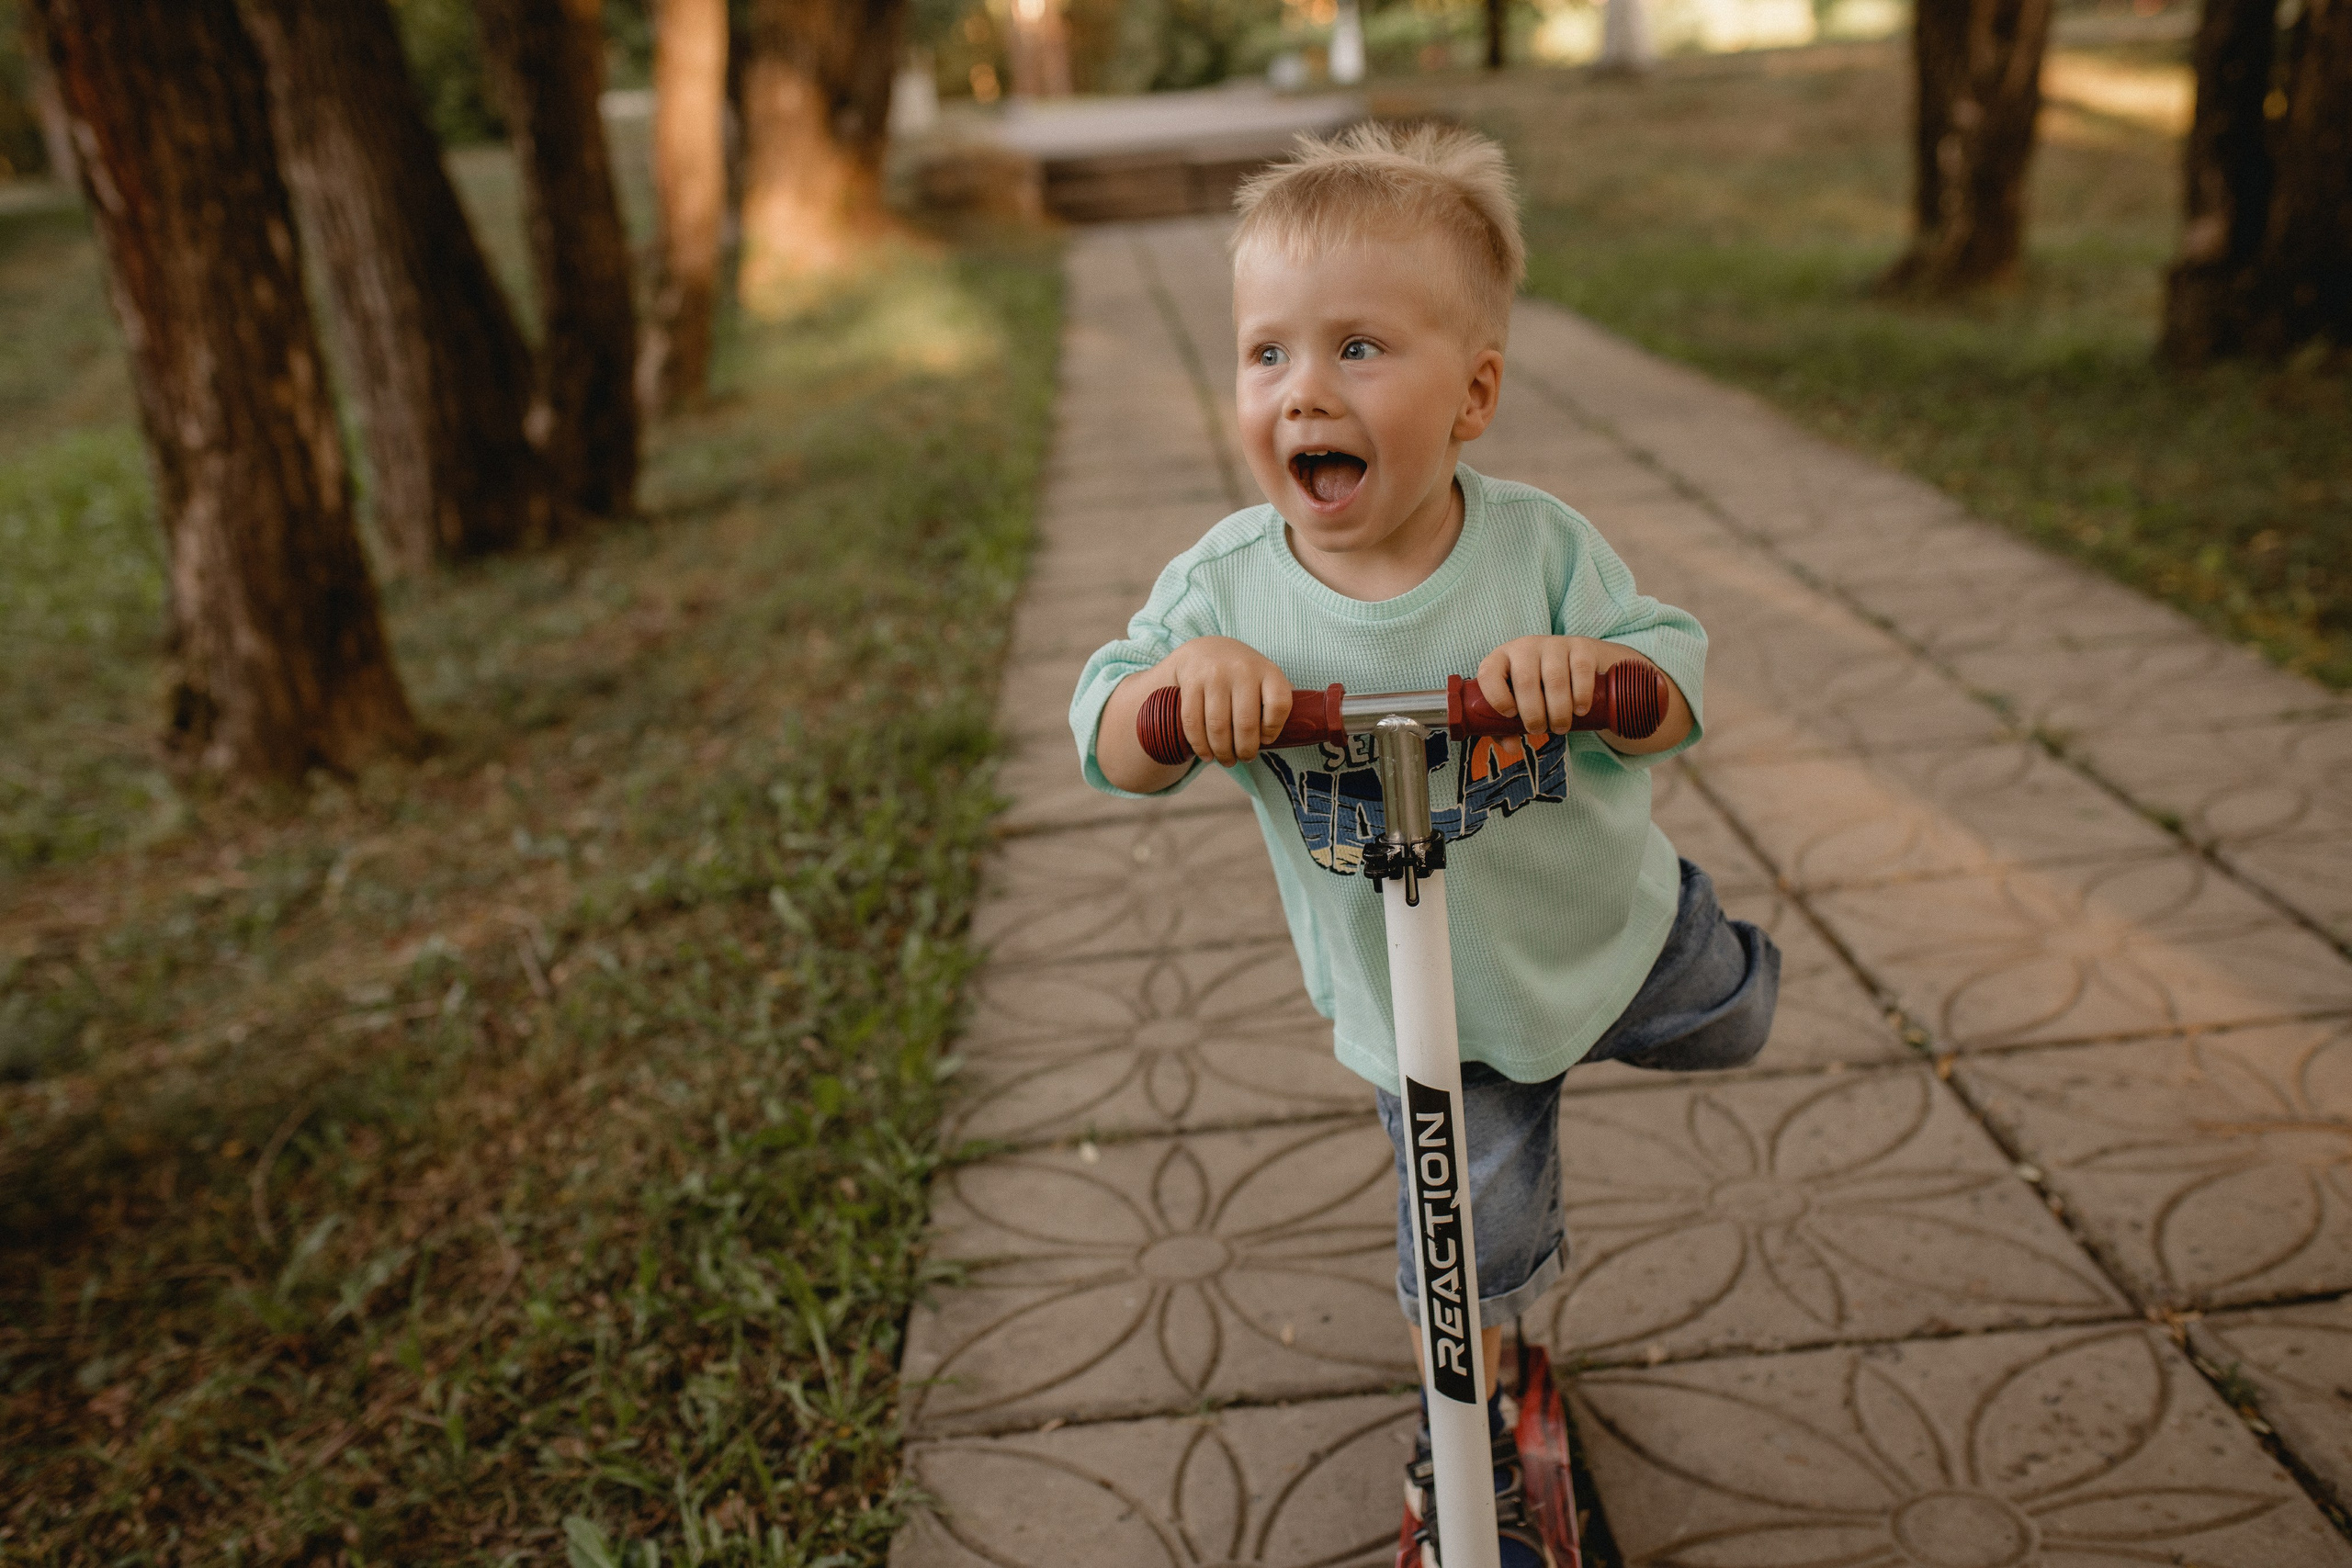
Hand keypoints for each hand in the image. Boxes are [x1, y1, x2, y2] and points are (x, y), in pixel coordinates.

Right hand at [1156, 637, 1292, 765]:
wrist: (1203, 649)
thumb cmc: (1240, 672)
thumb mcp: (1263, 675)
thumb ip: (1276, 697)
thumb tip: (1299, 728)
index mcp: (1268, 670)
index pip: (1279, 704)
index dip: (1274, 729)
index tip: (1266, 740)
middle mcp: (1242, 669)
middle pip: (1246, 723)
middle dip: (1245, 750)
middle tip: (1244, 759)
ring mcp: (1215, 675)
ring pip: (1218, 727)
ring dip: (1222, 751)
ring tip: (1226, 760)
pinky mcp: (1192, 682)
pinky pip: (1194, 722)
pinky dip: (1200, 745)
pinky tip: (1206, 754)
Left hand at [1476, 636, 1645, 745]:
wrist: (1580, 664)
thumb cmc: (1540, 689)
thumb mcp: (1521, 704)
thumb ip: (1508, 728)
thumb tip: (1513, 748)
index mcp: (1502, 658)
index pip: (1488, 673)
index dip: (1497, 697)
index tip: (1510, 715)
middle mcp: (1526, 647)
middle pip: (1525, 681)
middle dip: (1533, 714)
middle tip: (1540, 730)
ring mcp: (1554, 644)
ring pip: (1554, 679)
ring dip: (1558, 711)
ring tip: (1560, 727)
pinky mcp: (1581, 646)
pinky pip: (1580, 670)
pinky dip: (1581, 695)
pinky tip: (1580, 710)